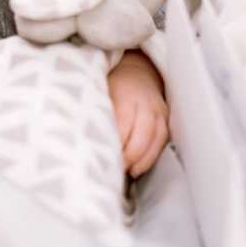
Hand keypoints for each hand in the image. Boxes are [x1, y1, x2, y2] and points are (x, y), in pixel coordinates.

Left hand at [107, 50, 168, 177]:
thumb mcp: (99, 91)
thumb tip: (80, 139)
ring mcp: (159, 111)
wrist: (136, 74)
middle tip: (115, 170)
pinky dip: (151, 158)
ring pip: (156, 139)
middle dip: (129, 155)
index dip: (115, 142)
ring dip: (141, 160)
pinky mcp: (166, 120)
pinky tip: (137, 169)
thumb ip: (96, 112)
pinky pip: (162, 141)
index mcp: (126, 93)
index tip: (102, 157)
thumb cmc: (111, 85)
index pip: (123, 122)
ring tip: (127, 172)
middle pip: (142, 133)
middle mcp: (146, 102)